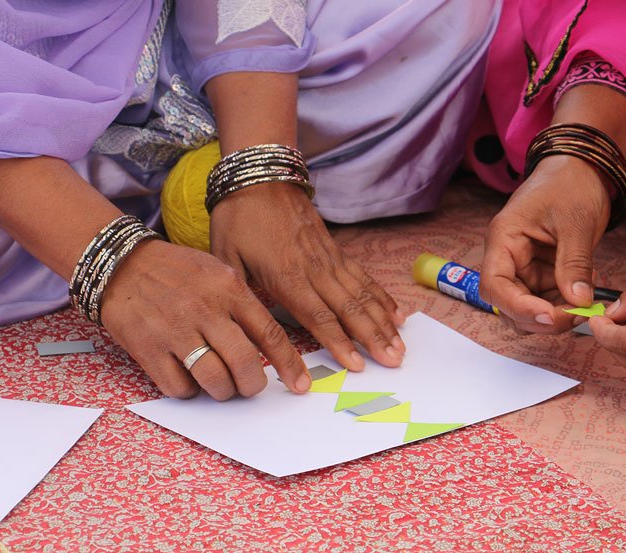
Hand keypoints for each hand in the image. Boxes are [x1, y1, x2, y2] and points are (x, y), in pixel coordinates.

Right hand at [100, 239, 309, 399]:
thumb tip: (268, 346)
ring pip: (214, 380)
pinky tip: (188, 377)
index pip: (269, 333)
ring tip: (219, 384)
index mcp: (228, 288)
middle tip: (249, 386)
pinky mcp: (149, 349)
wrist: (121, 264)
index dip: (288, 364)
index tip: (300, 384)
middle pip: (244, 363)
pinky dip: (189, 390)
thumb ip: (242, 303)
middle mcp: (205, 309)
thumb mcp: (217, 272)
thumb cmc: (176, 272)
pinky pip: (180, 387)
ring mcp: (176, 330)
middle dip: (252, 384)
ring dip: (222, 391)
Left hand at [209, 183, 405, 370]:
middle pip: (350, 309)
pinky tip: (397, 315)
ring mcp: (329, 258)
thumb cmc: (238, 217)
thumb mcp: (225, 256)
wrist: (260, 177)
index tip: (356, 365)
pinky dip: (382, 297)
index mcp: (285, 275)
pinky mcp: (335, 250)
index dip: (339, 342)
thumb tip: (242, 328)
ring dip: (384, 323)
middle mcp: (314, 269)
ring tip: (400, 347)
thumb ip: (238, 293)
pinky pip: (364, 277)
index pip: (317, 316)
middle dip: (373, 338)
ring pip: (363, 295)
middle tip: (393, 362)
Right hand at [480, 156, 610, 333]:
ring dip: (554, 317)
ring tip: (585, 307)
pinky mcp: (542, 273)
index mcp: (504, 239)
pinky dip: (564, 307)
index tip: (550, 316)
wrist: (581, 169)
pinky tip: (586, 297)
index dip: (518, 307)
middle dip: (540, 318)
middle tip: (577, 315)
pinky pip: (547, 301)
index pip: (495, 285)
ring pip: (528, 309)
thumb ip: (574, 263)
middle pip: (508, 304)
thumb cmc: (571, 184)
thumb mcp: (575, 222)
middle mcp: (508, 258)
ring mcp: (525, 268)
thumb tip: (578, 300)